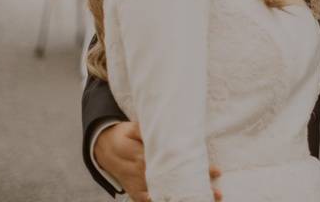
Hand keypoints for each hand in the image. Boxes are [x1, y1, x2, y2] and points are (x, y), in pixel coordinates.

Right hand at [93, 122, 224, 201]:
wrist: (103, 148)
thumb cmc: (124, 135)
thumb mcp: (133, 128)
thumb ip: (147, 129)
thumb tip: (166, 126)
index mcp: (143, 155)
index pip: (174, 163)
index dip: (194, 167)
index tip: (215, 172)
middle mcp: (142, 173)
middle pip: (172, 182)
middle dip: (193, 187)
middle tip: (216, 194)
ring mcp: (139, 186)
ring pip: (164, 194)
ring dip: (183, 198)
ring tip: (205, 201)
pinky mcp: (136, 193)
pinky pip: (150, 201)